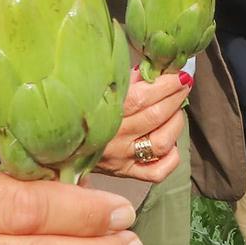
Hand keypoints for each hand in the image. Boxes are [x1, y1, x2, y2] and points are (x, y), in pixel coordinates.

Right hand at [93, 68, 187, 183]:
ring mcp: (121, 158)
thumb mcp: (99, 89)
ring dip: (176, 123)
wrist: (61, 144)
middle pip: (155, 117)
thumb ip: (126, 81)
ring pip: (161, 142)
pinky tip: (170, 143)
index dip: (166, 85)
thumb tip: (155, 71)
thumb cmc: (83, 109)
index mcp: (104, 113)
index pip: (142, 97)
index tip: (180, 75)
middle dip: (176, 97)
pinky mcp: (126, 173)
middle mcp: (114, 138)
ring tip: (176, 112)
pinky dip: (171, 157)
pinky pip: (156, 172)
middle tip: (184, 86)